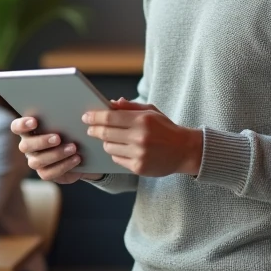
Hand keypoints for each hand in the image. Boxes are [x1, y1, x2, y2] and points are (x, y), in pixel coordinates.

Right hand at [10, 116, 97, 184]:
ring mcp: (35, 161)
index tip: (35, 121)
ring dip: (55, 154)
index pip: (16, 127)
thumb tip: (74, 104)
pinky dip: (63, 166)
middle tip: (58, 137)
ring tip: (73, 148)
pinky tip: (76, 159)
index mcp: (29, 130)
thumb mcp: (68, 121)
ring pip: (37, 161)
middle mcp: (28, 146)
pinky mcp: (45, 173)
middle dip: (41, 141)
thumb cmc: (72, 130)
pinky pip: (48, 173)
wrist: (84, 151)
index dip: (22, 125)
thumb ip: (63, 113)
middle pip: (25, 146)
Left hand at [83, 97, 201, 176]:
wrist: (185, 151)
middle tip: (90, 128)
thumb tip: (111, 103)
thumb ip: (130, 107)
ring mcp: (139, 154)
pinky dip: (116, 154)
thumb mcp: (151, 112)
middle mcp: (140, 137)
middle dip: (94, 130)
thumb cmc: (166, 128)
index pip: (109, 117)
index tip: (86, 116)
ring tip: (110, 139)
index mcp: (142, 120)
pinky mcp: (139, 167)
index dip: (94, 117)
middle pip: (105, 133)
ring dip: (106, 142)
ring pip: (108, 148)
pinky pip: (117, 159)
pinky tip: (122, 149)